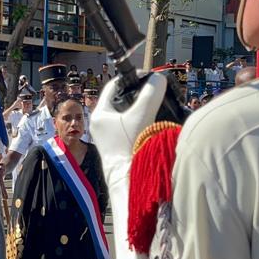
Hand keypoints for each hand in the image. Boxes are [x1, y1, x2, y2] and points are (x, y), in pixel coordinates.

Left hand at [88, 73, 168, 258]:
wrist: (128, 180)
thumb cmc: (129, 149)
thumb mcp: (141, 116)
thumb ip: (151, 94)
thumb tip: (158, 79)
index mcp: (100, 113)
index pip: (115, 85)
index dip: (132, 78)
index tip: (148, 78)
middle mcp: (100, 123)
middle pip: (122, 99)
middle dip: (139, 93)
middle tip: (154, 91)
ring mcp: (107, 135)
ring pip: (126, 112)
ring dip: (141, 107)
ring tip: (156, 104)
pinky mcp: (116, 145)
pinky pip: (128, 125)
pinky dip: (140, 120)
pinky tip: (153, 121)